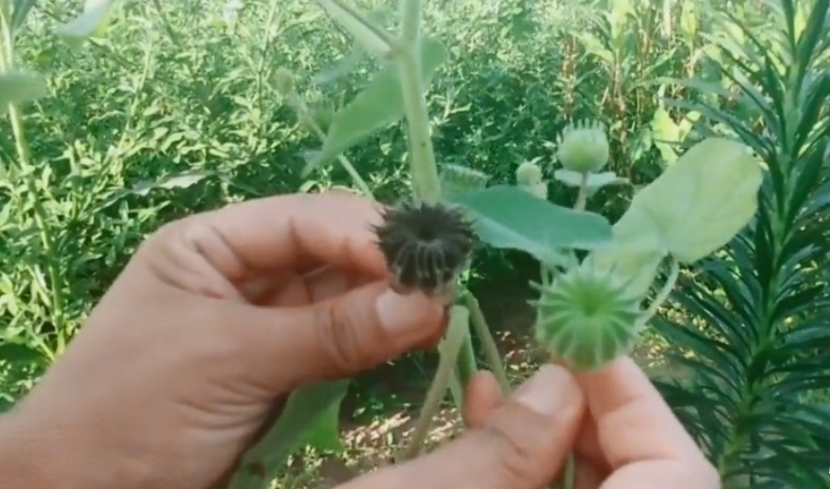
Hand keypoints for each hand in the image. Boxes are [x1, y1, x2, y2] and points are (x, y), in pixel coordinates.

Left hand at [0, 192, 447, 488]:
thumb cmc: (134, 410)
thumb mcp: (229, 360)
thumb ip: (329, 332)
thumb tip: (426, 304)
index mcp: (211, 246)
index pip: (304, 220)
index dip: (366, 234)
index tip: (425, 260)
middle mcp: (244, 275)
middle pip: (331, 255)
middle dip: (386, 268)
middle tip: (446, 287)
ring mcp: (267, 324)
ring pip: (344, 299)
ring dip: (390, 305)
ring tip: (441, 315)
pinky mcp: (286, 370)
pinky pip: (342, 344)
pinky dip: (378, 342)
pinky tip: (416, 338)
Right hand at [340, 357, 719, 488]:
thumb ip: (506, 450)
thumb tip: (562, 384)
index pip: (680, 478)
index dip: (640, 402)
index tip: (583, 346)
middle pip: (649, 487)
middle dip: (595, 419)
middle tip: (541, 366)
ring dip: (554, 444)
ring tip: (496, 385)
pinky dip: (526, 481)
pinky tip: (479, 427)